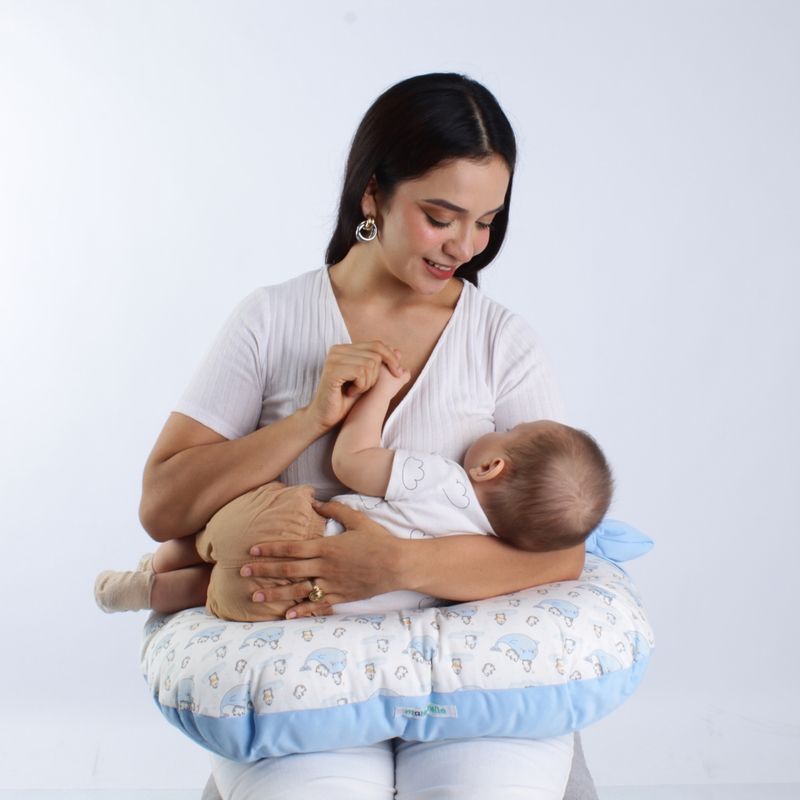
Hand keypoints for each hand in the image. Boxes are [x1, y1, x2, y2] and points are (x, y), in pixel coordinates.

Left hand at [241, 500, 405, 617]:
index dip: (270, 549)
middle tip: (243, 573)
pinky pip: (318, 605)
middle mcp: (325, 567)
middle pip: (288, 570)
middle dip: (264, 571)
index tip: (252, 550)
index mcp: (326, 547)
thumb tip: (314, 501)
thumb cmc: (378, 540)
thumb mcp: (357, 519)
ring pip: (298, 590)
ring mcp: (332, 584)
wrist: (398, 564)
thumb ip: (334, 509)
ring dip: (275, 594)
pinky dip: (302, 611)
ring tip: (255, 598)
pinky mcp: (341, 597)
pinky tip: (287, 615)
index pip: (292, 548)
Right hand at [305, 342, 404, 430]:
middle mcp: (337, 350)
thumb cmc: (345, 400)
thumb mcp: (368, 380)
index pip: (376, 345)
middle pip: (375, 355)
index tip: (398, 373)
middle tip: (364, 388)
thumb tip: (399, 351)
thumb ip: (381, 366)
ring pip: (370, 364)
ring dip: (368, 383)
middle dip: (376, 375)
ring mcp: (333, 359)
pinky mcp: (332, 371)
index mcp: (345, 349)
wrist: (325, 417)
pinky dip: (361, 386)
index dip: (391, 358)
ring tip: (355, 391)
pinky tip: (350, 392)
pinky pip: (360, 372)